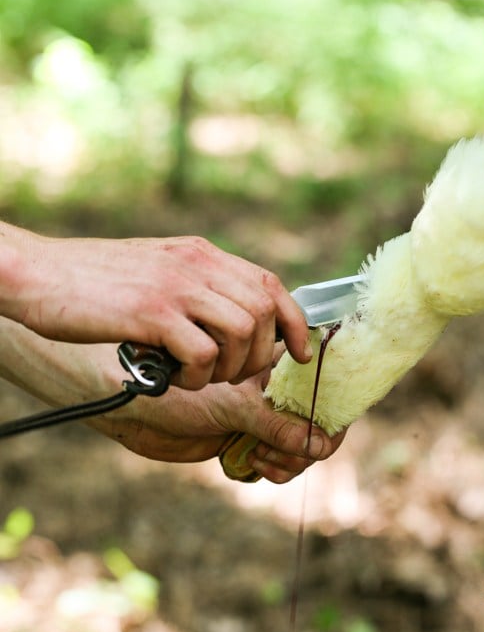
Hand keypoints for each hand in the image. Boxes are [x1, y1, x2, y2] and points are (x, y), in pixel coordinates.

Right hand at [0, 226, 311, 389]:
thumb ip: (193, 288)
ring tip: (194, 375)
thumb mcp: (155, 272)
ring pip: (240, 333)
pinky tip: (169, 377)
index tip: (297, 352)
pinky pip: (202, 355)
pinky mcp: (152, 313)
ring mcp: (175, 287)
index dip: (293, 322)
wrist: (37, 274)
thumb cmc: (91, 281)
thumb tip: (229, 321)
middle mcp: (195, 265)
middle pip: (262, 313)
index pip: (269, 283)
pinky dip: (194, 377)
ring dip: (226, 368)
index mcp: (199, 254)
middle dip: (256, 356)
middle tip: (225, 374)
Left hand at [95, 358, 345, 483]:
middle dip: (308, 442)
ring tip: (260, 458)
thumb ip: (277, 424)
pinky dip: (273, 468)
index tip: (326, 432)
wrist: (131, 411)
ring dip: (288, 459)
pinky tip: (248, 464)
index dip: (333, 409)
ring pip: (300, 445)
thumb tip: (320, 446)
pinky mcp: (246, 440)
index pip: (324, 382)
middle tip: (286, 452)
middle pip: (319, 421)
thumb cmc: (175, 390)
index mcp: (274, 363)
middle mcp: (273, 388)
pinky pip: (279, 461)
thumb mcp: (232, 405)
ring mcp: (261, 415)